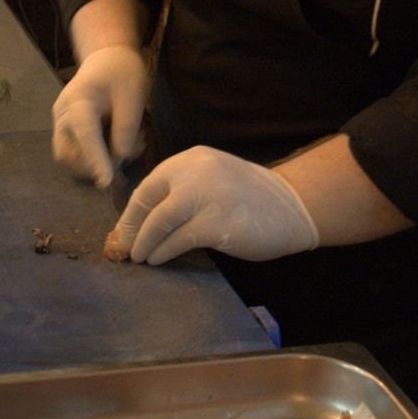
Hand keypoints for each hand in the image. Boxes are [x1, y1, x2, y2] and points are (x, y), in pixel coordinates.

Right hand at [52, 44, 149, 188]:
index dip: (95, 159)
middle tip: (132, 152)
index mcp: (79, 100)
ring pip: (71, 160)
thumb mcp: (133, 95)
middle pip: (69, 155)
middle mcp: (63, 116)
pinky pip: (77, 155)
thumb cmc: (122, 72)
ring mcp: (61, 126)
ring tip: (131, 146)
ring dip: (98, 164)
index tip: (107, 181)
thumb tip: (120, 158)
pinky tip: (121, 145)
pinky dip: (97, 159)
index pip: (85, 134)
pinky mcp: (67, 133)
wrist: (107, 59)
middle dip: (96, 166)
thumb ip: (126, 127)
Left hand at [111, 146, 320, 264]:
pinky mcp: (216, 223)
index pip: (149, 185)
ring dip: (144, 243)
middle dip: (131, 228)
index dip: (132, 212)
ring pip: (159, 222)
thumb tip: (143, 220)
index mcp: (191, 159)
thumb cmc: (250, 198)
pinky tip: (159, 259)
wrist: (293, 205)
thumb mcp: (212, 179)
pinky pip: (178, 240)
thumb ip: (183, 190)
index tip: (124, 231)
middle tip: (125, 247)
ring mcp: (206, 196)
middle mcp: (195, 172)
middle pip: (147, 201)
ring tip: (140, 257)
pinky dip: (163, 252)